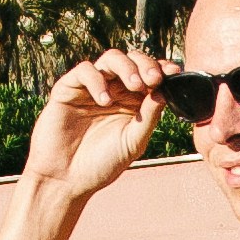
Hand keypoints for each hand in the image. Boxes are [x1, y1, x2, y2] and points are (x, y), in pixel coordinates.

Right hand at [27, 49, 165, 204]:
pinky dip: (97, 80)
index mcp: (132, 102)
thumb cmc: (101, 165)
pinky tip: (104, 100)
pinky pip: (84, 70)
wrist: (66, 180)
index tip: (173, 72)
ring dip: (126, 67)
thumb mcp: (133, 142)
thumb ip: (149, 117)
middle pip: (133, 60)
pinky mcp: (68, 89)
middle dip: (146, 65)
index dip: (162, 69)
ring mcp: (91, 87)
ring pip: (111, 58)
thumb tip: (166, 91)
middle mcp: (113, 90)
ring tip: (134, 86)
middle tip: (154, 79)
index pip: (149, 75)